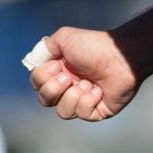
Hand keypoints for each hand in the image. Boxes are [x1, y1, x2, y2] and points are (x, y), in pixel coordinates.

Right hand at [25, 26, 140, 120]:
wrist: (119, 56)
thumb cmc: (94, 46)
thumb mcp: (64, 38)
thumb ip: (45, 48)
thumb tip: (32, 62)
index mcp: (59, 71)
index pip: (38, 84)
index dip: (42, 78)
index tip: (57, 65)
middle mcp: (68, 87)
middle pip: (45, 100)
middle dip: (54, 89)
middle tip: (69, 77)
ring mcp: (82, 100)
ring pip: (62, 111)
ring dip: (73, 96)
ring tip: (88, 83)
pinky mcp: (96, 111)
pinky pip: (82, 114)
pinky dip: (88, 101)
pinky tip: (98, 90)